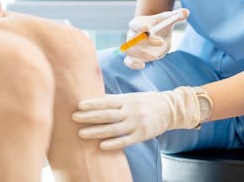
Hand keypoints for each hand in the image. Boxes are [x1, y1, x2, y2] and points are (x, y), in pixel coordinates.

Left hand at [72, 87, 202, 149]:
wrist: (169, 109)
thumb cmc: (145, 102)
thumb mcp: (131, 97)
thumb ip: (114, 99)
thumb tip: (94, 98)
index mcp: (127, 99)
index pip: (107, 101)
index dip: (92, 103)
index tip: (78, 105)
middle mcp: (131, 111)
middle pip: (107, 115)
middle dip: (89, 117)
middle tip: (74, 118)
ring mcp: (137, 124)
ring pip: (113, 129)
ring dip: (96, 131)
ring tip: (81, 133)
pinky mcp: (142, 135)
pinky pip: (126, 141)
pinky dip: (113, 144)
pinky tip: (102, 146)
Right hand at [123, 8, 188, 69]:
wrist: (156, 35)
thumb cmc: (160, 26)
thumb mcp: (168, 20)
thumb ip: (176, 16)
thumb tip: (186, 12)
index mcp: (138, 24)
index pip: (135, 24)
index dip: (140, 26)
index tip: (148, 28)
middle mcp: (132, 35)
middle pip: (133, 38)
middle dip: (146, 41)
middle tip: (161, 42)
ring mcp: (132, 47)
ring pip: (130, 50)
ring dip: (141, 54)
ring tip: (155, 56)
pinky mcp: (133, 58)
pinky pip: (128, 62)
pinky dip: (133, 64)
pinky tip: (142, 66)